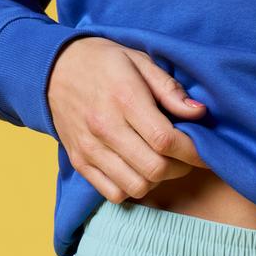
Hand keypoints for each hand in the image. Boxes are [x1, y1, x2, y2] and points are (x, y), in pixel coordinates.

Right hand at [47, 36, 209, 202]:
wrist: (50, 70)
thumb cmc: (102, 64)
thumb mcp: (138, 61)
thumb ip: (169, 89)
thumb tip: (199, 113)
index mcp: (124, 98)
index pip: (165, 140)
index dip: (192, 152)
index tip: (204, 152)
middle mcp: (104, 128)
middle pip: (155, 169)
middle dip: (180, 167)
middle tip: (183, 156)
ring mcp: (90, 149)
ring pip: (137, 186)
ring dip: (157, 180)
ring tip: (160, 161)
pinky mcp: (80, 163)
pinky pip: (114, 194)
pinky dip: (132, 188)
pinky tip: (137, 169)